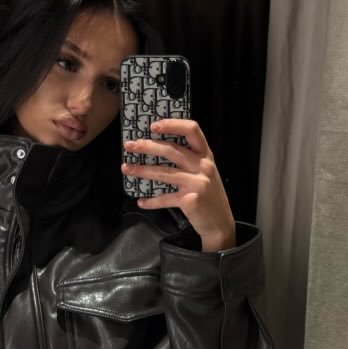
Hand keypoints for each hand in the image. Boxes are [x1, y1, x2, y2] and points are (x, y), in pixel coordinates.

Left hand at [122, 119, 236, 251]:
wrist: (220, 224)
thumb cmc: (209, 197)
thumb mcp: (205, 173)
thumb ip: (190, 161)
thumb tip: (158, 150)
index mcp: (206, 156)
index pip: (192, 130)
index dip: (172, 124)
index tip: (153, 126)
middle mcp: (203, 167)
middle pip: (172, 150)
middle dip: (147, 146)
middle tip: (130, 146)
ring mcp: (197, 184)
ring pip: (164, 173)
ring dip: (142, 170)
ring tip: (127, 168)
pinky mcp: (190, 201)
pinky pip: (165, 198)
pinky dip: (152, 201)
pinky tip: (141, 202)